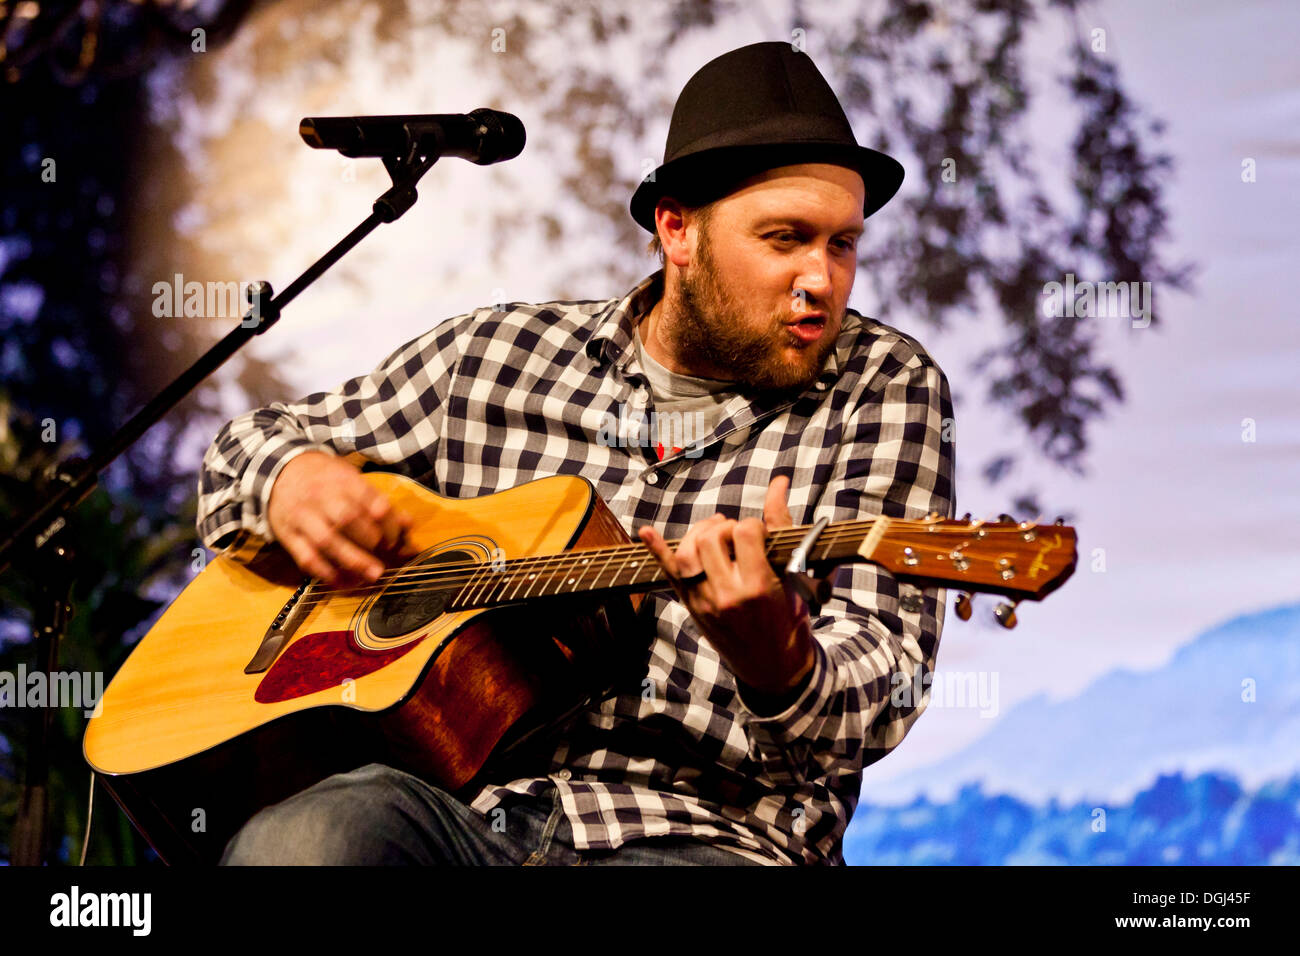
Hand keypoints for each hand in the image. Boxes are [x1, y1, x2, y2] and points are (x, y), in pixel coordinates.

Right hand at [267, 451, 412, 584]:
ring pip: (327, 540)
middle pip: (347, 518)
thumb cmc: (323, 478)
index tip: (398, 535)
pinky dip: (325, 573)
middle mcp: (321, 497)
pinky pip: (306, 557)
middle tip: (386, 552)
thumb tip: (408, 523)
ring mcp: (303, 518)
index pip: (368, 498)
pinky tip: (343, 583)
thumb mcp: (349, 477)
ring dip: (352, 560)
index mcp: (341, 480)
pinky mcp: (288, 536)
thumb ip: (377, 500)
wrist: (277, 472)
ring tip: (374, 575)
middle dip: (370, 539)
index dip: (386, 520)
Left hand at [637, 475, 813, 696]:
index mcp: (758, 587)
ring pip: (688, 551)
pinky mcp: (692, 607)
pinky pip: (668, 575)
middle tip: (736, 536)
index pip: (744, 532)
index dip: (752, 525)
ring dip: (700, 534)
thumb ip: (781, 525)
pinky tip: (646, 532)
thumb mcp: (794, 576)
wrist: (774, 667)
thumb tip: (779, 480)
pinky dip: (656, 550)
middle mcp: (727, 595)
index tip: (759, 535)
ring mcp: (705, 602)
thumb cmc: (790, 619)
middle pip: (711, 538)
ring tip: (716, 535)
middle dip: (724, 527)